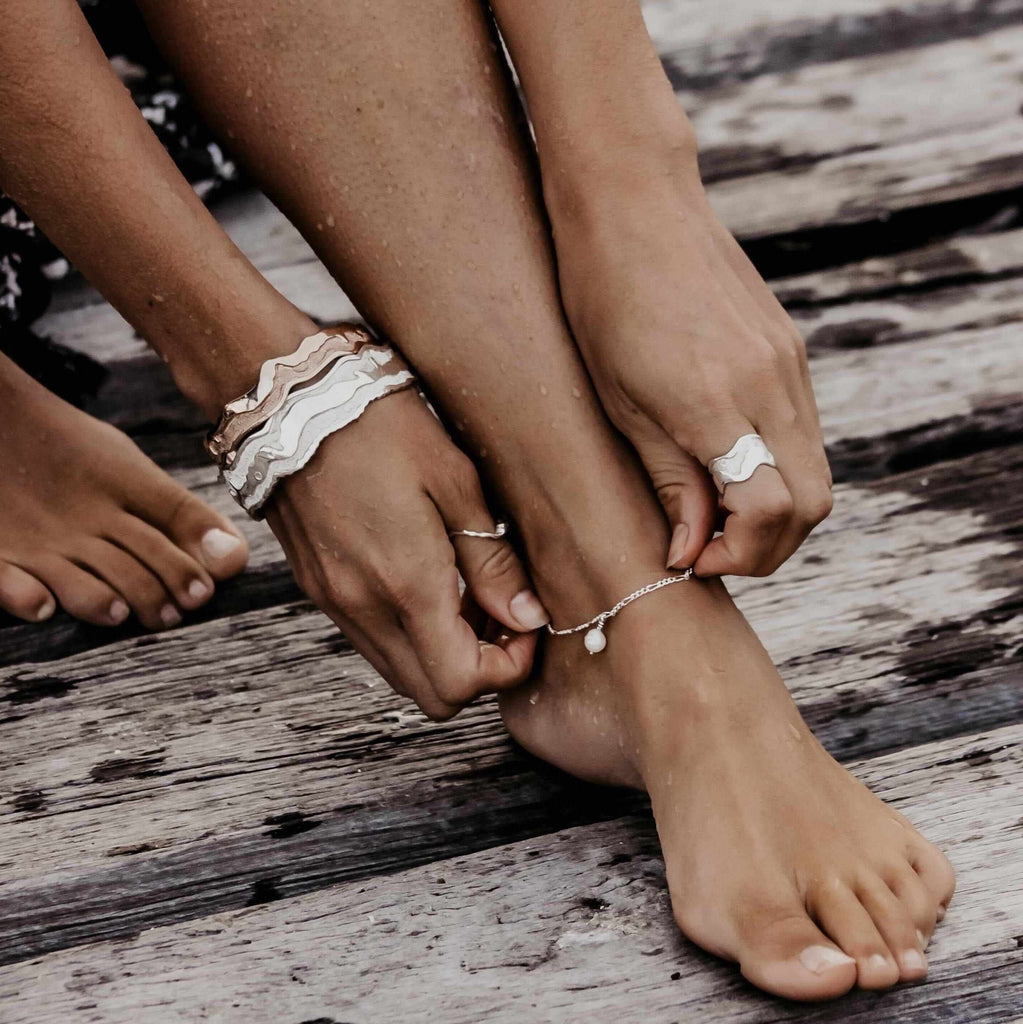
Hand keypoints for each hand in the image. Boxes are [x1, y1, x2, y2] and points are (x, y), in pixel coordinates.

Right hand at [266, 389, 547, 718]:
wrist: (291, 402)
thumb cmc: (381, 427)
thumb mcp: (456, 482)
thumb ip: (492, 562)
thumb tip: (526, 617)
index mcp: (407, 584)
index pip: (462, 684)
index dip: (507, 667)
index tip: (526, 623)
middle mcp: (365, 609)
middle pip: (432, 695)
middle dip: (480, 671)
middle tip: (504, 616)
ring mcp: (336, 604)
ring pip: (402, 674)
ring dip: (444, 654)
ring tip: (470, 596)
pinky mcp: (319, 589)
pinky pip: (374, 642)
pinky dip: (410, 634)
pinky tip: (430, 583)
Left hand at [559, 181, 832, 576]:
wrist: (633, 203)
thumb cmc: (601, 299)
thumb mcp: (619, 402)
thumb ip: (669, 479)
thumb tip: (691, 550)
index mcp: (717, 401)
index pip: (770, 512)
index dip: (739, 554)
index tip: (694, 556)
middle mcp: (771, 385)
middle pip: (812, 504)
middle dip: (768, 546)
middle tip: (709, 547)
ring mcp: (789, 364)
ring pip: (815, 470)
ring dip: (777, 510)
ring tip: (713, 510)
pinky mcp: (790, 348)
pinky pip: (804, 430)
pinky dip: (779, 467)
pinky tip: (727, 462)